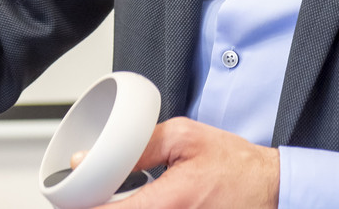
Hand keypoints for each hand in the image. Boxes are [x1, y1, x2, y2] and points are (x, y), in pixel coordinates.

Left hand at [101, 117, 277, 208]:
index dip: (84, 204)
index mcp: (168, 203)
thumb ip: (139, 146)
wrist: (267, 187)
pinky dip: (139, 206)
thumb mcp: (184, 137)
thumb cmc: (233, 164)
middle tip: (91, 191)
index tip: (71, 193)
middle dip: (101, 204)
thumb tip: (95, 157)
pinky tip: (140, 199)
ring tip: (118, 194)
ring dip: (121, 206)